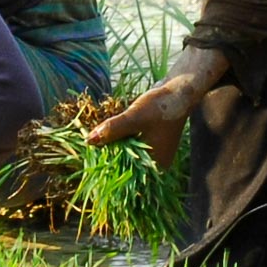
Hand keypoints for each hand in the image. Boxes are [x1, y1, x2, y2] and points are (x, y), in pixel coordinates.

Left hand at [85, 44, 229, 168]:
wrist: (178, 92)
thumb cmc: (160, 106)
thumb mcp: (134, 117)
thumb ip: (113, 129)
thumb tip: (89, 140)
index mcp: (156, 164)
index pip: (126, 175)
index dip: (107, 169)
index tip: (91, 160)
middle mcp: (156, 163)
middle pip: (126, 166)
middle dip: (108, 159)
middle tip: (89, 150)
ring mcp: (153, 153)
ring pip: (126, 156)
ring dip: (112, 149)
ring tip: (94, 143)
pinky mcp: (150, 143)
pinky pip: (130, 147)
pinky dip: (119, 142)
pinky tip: (107, 137)